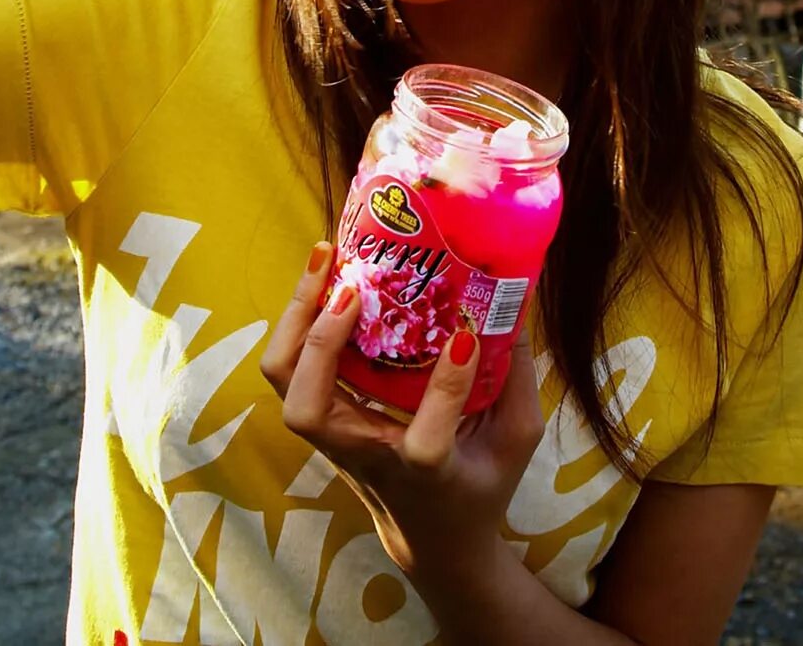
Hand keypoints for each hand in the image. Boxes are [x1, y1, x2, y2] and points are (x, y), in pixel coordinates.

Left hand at [260, 243, 546, 582]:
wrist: (433, 540)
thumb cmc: (479, 488)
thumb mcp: (515, 441)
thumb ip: (518, 379)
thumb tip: (517, 300)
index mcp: (424, 475)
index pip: (424, 444)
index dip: (444, 389)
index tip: (466, 338)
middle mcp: (364, 457)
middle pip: (308, 410)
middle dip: (320, 341)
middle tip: (351, 285)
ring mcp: (334, 440)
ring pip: (284, 384)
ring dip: (296, 320)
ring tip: (325, 262)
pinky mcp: (323, 421)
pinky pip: (290, 371)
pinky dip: (299, 322)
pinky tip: (326, 278)